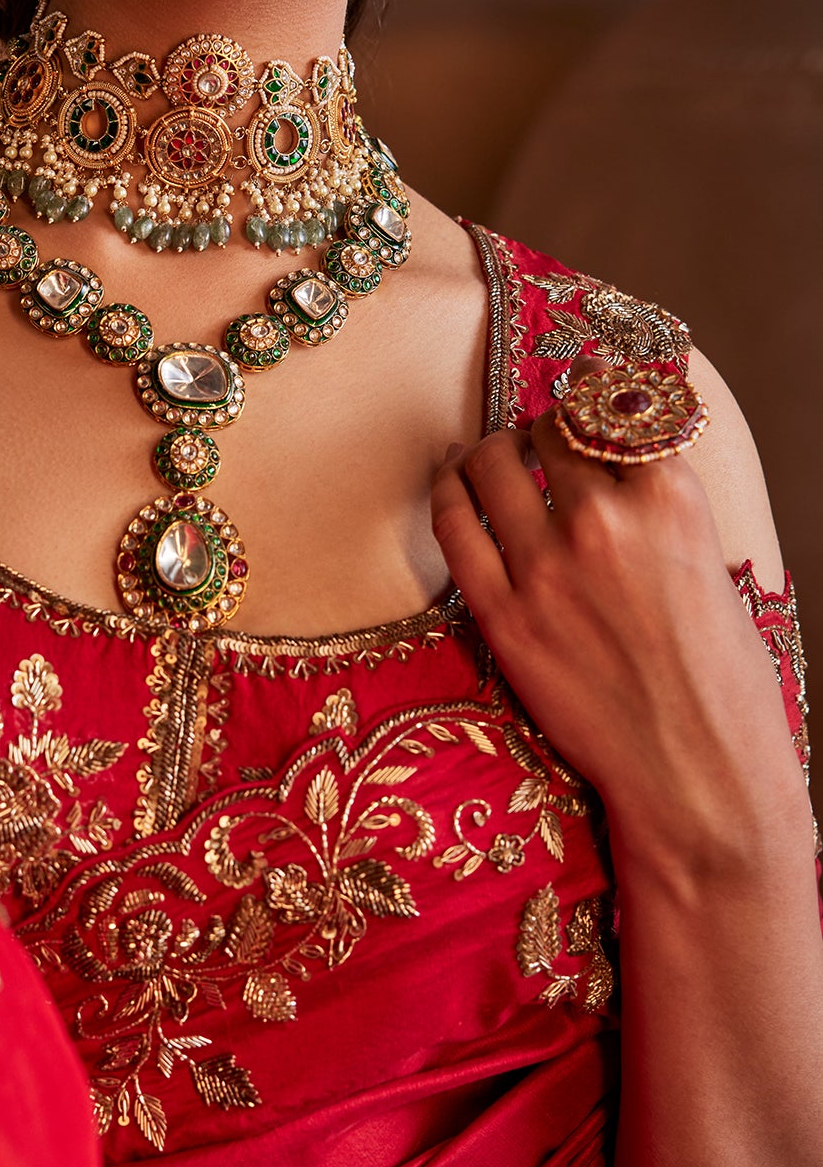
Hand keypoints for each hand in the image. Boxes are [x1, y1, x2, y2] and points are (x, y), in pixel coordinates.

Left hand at [430, 365, 802, 877]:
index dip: (592, 400)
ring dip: (488, 450)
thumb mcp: (713, 567)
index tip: (580, 394)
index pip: (613, 412)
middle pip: (548, 431)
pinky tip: (450, 483)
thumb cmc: (720, 682)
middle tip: (534, 439)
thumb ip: (662, 509)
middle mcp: (604, 519)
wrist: (696, 772)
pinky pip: (452, 526)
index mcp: (671, 500)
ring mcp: (545, 566)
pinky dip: (446, 492)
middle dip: (540, 428)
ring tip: (488, 456)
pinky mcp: (501, 614)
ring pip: (491, 465)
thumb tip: (618, 465)